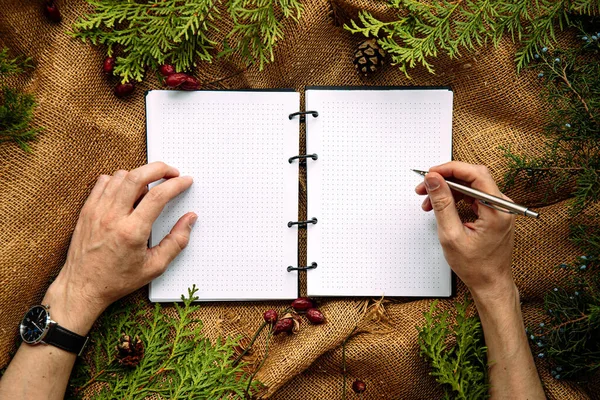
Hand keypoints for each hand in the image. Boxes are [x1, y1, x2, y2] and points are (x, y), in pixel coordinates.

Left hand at [43, 162, 195, 333]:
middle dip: (159, 168)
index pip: (158, 196)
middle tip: (171, 172)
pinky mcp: (87, 210)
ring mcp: (97, 211)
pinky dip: (119, 180)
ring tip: (150, 186)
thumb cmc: (117, 279)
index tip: (185, 181)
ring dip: (140, 174)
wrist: (82, 287)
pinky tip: (127, 191)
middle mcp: (113, 217)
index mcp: (132, 232)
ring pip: (121, 176)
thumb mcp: (155, 266)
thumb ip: (177, 241)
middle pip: (138, 176)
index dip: (176, 184)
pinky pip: (104, 182)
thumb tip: (190, 219)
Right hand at [415, 162, 515, 297]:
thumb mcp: (451, 235)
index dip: (450, 169)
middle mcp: (502, 205)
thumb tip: (434, 180)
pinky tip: (440, 206)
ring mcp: (499, 208)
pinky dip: (455, 198)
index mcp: (496, 210)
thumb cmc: (476, 266)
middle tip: (424, 187)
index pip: (475, 174)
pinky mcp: (493, 211)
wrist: (490, 283)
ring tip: (428, 201)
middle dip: (446, 179)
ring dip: (447, 189)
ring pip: (470, 185)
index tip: (431, 173)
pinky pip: (472, 195)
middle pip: (472, 177)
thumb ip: (442, 204)